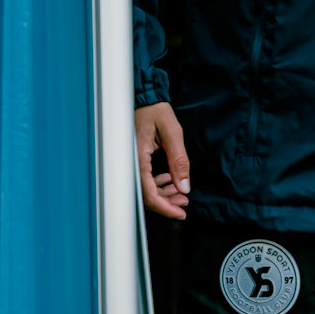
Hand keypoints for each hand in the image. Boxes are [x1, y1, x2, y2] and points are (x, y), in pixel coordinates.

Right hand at [136, 101, 189, 218]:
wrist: (143, 99)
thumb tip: (184, 187)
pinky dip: (157, 184)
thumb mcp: (172, 133)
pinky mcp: (134, 161)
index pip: (148, 193)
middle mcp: (130, 164)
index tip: (180, 214)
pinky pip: (143, 179)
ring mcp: (130, 163)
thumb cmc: (155, 111)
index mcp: (136, 158)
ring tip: (181, 194)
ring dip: (163, 194)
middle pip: (146, 195)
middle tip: (184, 204)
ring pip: (145, 189)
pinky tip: (169, 179)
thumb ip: (179, 160)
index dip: (165, 208)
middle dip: (167, 203)